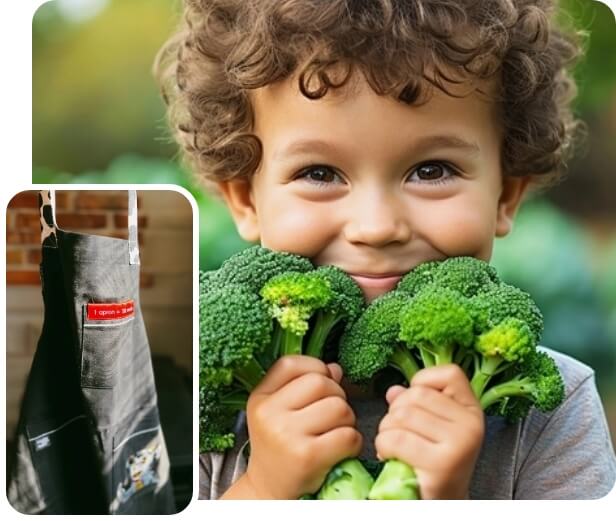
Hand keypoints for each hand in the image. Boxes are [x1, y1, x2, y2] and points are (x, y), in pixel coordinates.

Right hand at [242, 355, 361, 498]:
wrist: (270, 492)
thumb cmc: (280, 447)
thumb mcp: (278, 411)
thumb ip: (303, 385)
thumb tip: (335, 368)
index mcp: (260, 398)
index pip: (291, 364)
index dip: (315, 367)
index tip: (322, 383)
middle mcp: (269, 414)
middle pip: (321, 383)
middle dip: (336, 396)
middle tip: (331, 415)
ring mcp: (287, 435)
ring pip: (339, 407)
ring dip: (347, 420)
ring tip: (335, 433)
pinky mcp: (308, 456)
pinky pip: (348, 435)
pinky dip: (353, 442)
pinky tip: (340, 449)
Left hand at [375, 364, 484, 498]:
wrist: (441, 503)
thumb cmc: (433, 462)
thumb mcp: (432, 427)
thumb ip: (415, 403)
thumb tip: (393, 391)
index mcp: (472, 410)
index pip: (449, 372)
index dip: (424, 381)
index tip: (419, 404)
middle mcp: (472, 424)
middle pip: (415, 394)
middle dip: (396, 413)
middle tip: (401, 434)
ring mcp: (459, 444)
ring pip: (400, 416)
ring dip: (386, 431)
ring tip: (396, 448)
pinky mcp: (442, 464)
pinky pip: (395, 439)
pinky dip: (384, 447)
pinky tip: (393, 458)